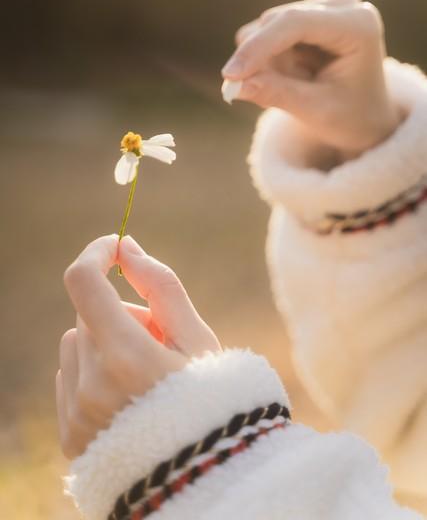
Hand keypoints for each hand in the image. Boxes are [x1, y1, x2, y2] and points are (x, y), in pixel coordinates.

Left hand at [56, 234, 220, 458]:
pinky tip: (127, 398)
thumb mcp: (197, 338)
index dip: (97, 253)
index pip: (84, 282)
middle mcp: (93, 385)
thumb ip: (161, 286)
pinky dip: (93, 374)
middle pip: (87, 314)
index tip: (115, 247)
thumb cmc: (213, 401)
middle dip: (120, 314)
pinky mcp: (70, 435)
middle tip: (157, 342)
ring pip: (75, 344)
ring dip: (104, 344)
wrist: (206, 476)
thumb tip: (127, 247)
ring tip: (144, 375)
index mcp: (128, 357)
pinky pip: (68, 378)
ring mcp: (77, 414)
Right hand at [222, 0, 403, 160]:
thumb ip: (277, 94)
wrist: (364, 116)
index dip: (258, 47)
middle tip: (254, 96)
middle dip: (259, 61)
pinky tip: (291, 77)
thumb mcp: (316, 111)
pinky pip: (265, 34)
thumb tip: (233, 86)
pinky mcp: (305, 13)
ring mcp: (323, 5)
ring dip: (265, 64)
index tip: (230, 75)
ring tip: (294, 89)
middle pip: (276, 22)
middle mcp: (342, 6)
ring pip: (266, 29)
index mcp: (358, 25)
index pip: (296, 23)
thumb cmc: (349, 116)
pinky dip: (266, 60)